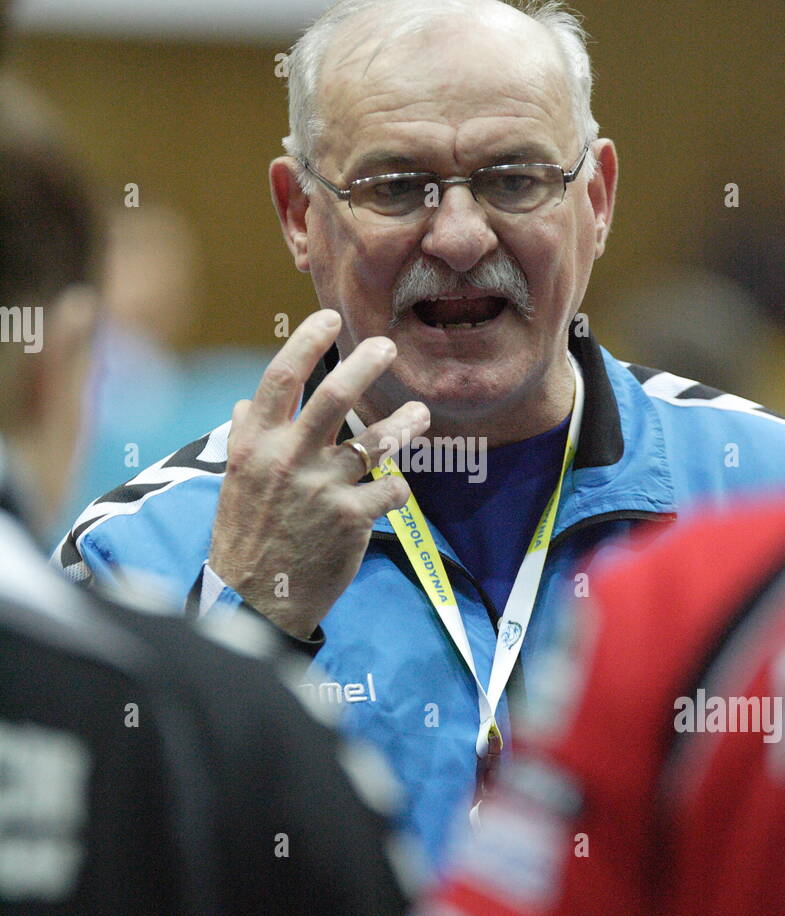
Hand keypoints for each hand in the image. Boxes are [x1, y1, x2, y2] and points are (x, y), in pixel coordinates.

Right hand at [209, 309, 427, 638]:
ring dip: (404, 424)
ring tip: (419, 415)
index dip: (307, 340)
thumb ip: (246, 437)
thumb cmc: (246, 534)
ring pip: (376, 441)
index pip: (281, 377)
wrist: (257, 598)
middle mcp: (287, 459)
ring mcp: (321, 488)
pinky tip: (395, 491)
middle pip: (334, 395)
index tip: (330, 317)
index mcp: (255, 444)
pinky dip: (397, 489)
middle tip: (388, 347)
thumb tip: (248, 403)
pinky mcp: (351, 519)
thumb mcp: (235, 481)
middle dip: (366, 363)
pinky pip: (391, 490)